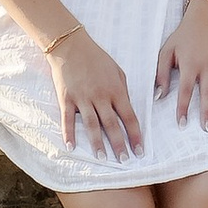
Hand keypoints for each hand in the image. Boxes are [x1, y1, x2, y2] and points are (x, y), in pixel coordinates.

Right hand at [47, 27, 141, 162]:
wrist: (72, 46)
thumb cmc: (97, 58)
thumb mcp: (117, 71)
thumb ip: (123, 91)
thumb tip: (128, 110)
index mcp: (116, 90)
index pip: (129, 117)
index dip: (135, 135)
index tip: (140, 150)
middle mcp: (101, 96)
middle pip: (111, 124)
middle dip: (119, 144)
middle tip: (124, 161)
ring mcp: (83, 98)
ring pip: (91, 125)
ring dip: (97, 143)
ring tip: (102, 158)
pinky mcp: (66, 98)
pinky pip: (68, 119)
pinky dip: (69, 133)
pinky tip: (71, 147)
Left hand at [154, 0, 207, 131]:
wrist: (204, 20)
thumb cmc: (182, 37)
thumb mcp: (166, 51)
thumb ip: (162, 74)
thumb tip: (158, 96)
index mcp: (191, 64)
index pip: (186, 91)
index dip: (183, 108)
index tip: (182, 124)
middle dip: (207, 113)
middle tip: (207, 129)